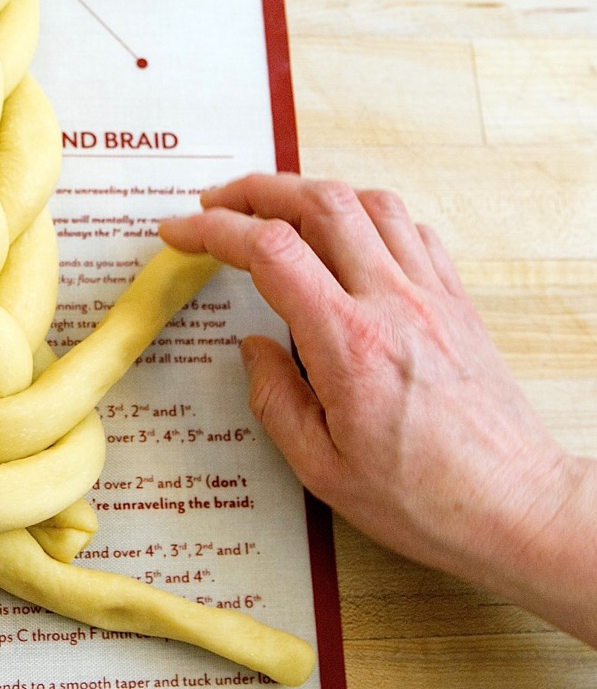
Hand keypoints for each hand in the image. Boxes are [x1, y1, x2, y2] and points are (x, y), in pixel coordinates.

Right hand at [159, 174, 596, 644]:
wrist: (517, 508)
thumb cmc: (425, 499)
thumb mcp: (321, 468)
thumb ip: (274, 398)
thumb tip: (253, 348)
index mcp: (347, 343)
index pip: (269, 250)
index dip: (213, 230)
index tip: (180, 232)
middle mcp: (392, 302)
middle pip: (319, 202)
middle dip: (256, 189)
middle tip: (217, 203)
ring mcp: (430, 294)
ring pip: (369, 201)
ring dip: (312, 193)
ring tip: (277, 209)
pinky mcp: (456, 301)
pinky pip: (412, 229)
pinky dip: (368, 216)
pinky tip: (348, 237)